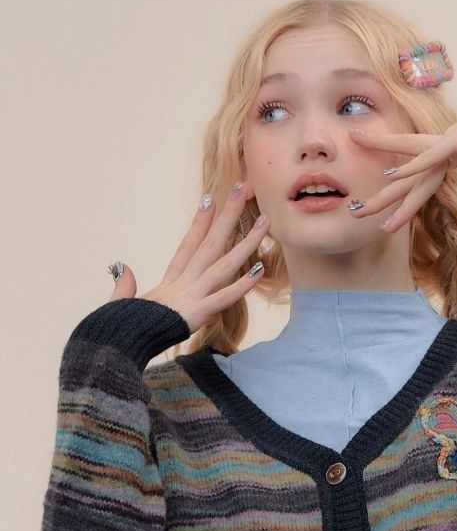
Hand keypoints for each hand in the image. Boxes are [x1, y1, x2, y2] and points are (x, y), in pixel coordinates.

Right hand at [107, 182, 270, 334]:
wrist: (117, 342)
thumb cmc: (120, 328)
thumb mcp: (123, 303)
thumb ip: (125, 285)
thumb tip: (123, 268)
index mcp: (170, 283)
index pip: (188, 246)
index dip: (200, 223)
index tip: (210, 199)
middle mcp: (184, 283)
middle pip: (211, 243)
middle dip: (228, 215)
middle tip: (242, 188)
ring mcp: (191, 296)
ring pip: (224, 264)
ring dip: (246, 243)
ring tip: (265, 221)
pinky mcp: (196, 313)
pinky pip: (224, 297)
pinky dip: (242, 285)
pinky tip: (260, 270)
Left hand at [347, 77, 456, 231]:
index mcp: (453, 156)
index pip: (421, 178)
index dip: (401, 190)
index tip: (382, 202)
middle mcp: (444, 151)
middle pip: (408, 180)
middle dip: (382, 199)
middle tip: (355, 213)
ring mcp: (449, 145)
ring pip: (411, 172)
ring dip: (387, 192)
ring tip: (361, 209)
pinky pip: (431, 156)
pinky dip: (413, 164)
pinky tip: (391, 173)